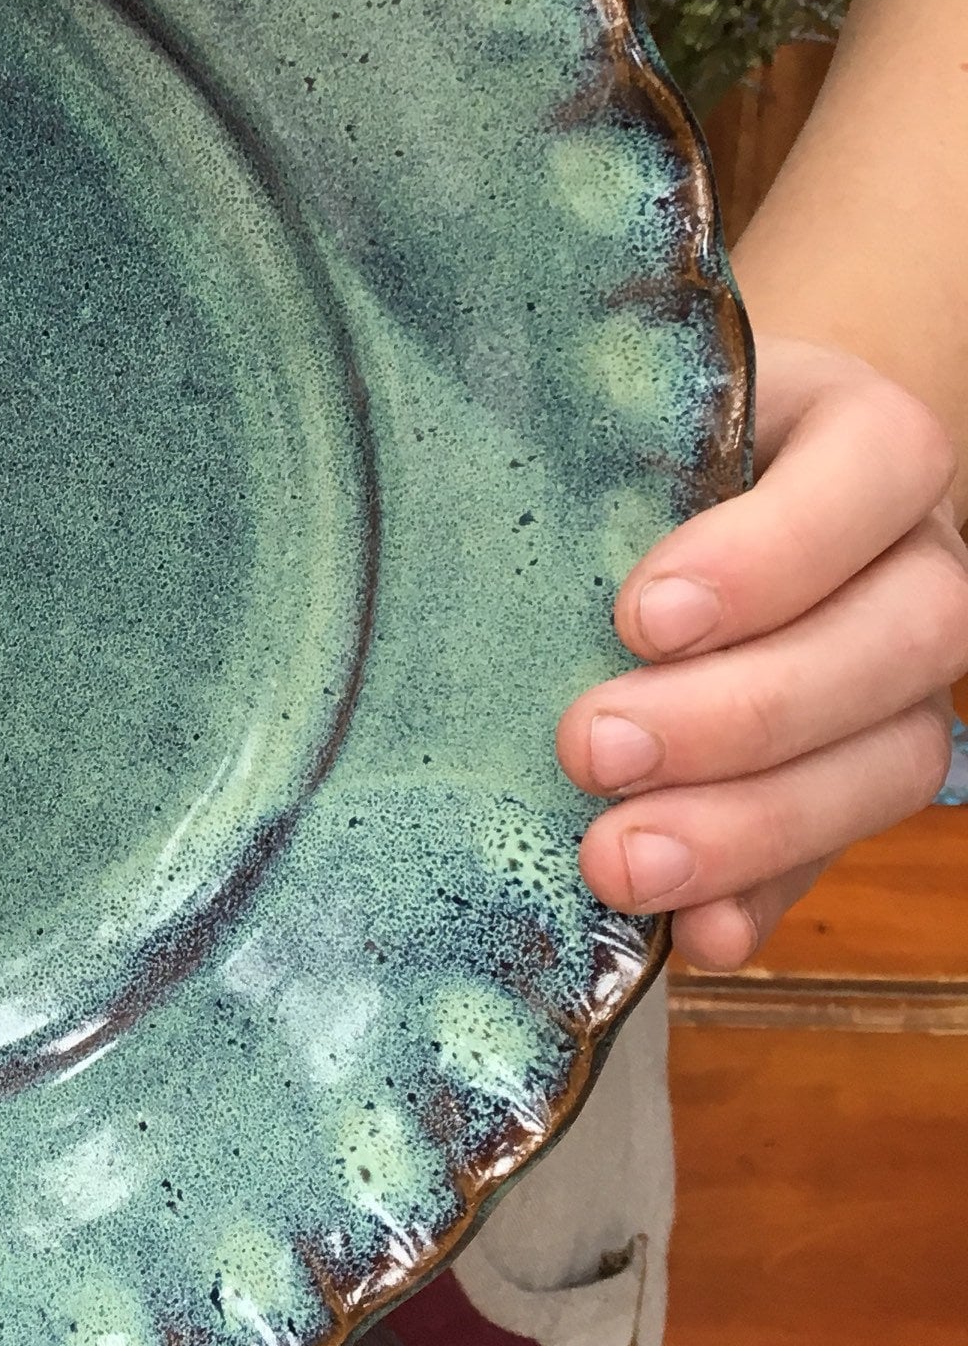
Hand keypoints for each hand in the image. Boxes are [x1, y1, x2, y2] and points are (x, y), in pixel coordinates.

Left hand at [559, 337, 967, 970]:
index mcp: (858, 438)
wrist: (675, 493)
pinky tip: (690, 932)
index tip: (640, 615)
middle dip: (743, 712)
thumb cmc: (630, 444)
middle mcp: (909, 558)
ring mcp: (900, 678)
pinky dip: (760, 895)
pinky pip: (838, 852)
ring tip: (617, 859)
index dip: (774, 552)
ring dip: (751, 825)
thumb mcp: (615, 413)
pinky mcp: (851, 777)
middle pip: (904, 637)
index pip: (880, 465)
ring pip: (892, 759)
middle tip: (594, 747)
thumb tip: (436, 504)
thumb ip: (581, 445)